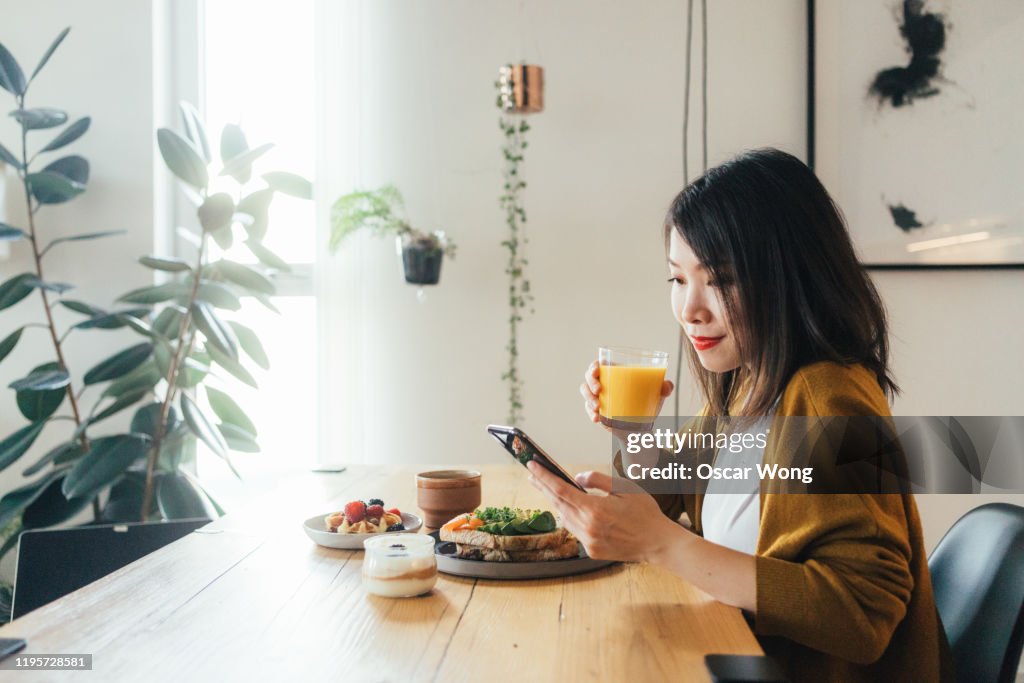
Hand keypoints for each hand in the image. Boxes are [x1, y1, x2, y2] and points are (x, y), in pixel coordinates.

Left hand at [526, 461, 679, 562]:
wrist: (658, 543)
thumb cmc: (645, 512)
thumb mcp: (624, 487)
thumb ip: (598, 480)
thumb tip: (576, 478)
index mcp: (594, 509)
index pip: (560, 489)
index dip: (543, 476)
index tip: (531, 466)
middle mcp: (587, 527)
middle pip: (558, 503)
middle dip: (543, 487)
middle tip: (532, 474)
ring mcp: (588, 542)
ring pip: (565, 518)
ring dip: (557, 503)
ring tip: (549, 489)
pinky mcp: (592, 551)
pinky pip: (575, 530)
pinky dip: (571, 518)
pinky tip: (571, 509)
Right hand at [580, 360, 673, 430]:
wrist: (641, 427)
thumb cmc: (647, 404)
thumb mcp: (656, 394)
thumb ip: (665, 387)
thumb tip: (667, 387)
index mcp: (615, 373)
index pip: (599, 364)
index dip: (594, 365)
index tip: (597, 370)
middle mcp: (603, 383)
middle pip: (588, 377)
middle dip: (590, 382)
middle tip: (598, 390)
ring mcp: (597, 397)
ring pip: (585, 392)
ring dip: (588, 398)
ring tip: (598, 407)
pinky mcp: (596, 411)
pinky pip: (588, 409)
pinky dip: (590, 413)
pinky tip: (597, 418)